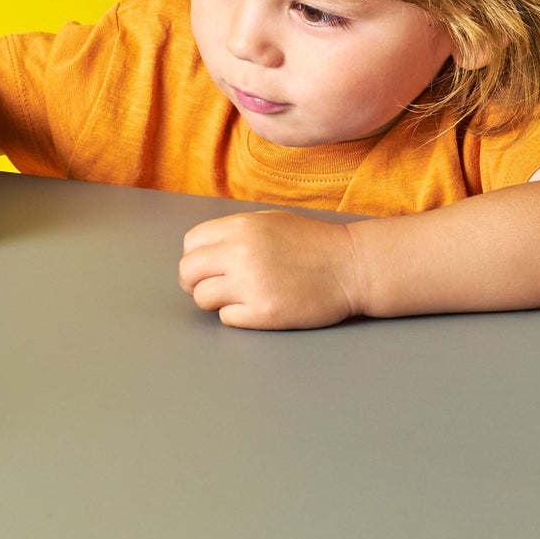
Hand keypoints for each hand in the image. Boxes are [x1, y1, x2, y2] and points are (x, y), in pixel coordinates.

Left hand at [178, 210, 365, 328]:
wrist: (351, 267)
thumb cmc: (312, 242)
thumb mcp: (268, 220)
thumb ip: (235, 231)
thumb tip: (205, 249)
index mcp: (239, 228)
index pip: (191, 243)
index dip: (195, 257)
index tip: (205, 266)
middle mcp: (239, 254)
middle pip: (188, 272)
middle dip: (194, 282)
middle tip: (210, 287)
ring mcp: (250, 284)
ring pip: (202, 298)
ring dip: (214, 300)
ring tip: (235, 297)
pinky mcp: (264, 313)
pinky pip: (227, 318)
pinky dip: (235, 315)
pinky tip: (254, 307)